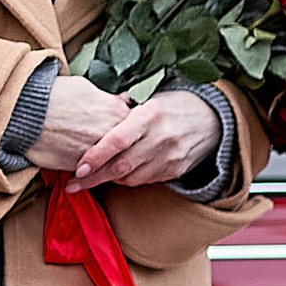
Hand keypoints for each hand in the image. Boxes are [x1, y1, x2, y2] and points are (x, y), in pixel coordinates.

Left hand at [35, 77, 220, 189]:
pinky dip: (127, 180)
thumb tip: (90, 117)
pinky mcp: (176, 171)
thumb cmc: (174, 105)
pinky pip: (145, 181)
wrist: (213, 120)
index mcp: (151, 115)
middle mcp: (161, 138)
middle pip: (121, 165)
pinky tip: (115, 177)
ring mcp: (170, 157)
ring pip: (131, 178)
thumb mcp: (150, 100)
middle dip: (93, 178)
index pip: (117, 140)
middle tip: (71, 185)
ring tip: (89, 180)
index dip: (95, 156)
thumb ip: (124, 112)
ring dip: (108, 181)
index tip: (77, 168)